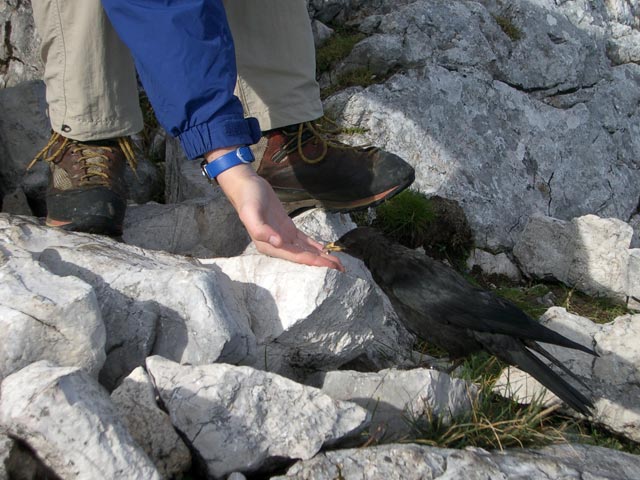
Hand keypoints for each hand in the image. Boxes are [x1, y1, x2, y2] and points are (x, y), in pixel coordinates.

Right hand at [213, 160, 343, 271]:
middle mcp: (276, 245)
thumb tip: (278, 242)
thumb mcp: (250, 213)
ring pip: (305, 250)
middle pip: (303, 256)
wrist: (246, 186)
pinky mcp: (287, 228)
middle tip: (341, 269)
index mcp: (268, 245)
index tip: (329, 267)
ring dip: (320, 256)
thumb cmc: (248, 199)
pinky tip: (325, 251)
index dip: (313, 262)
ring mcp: (282, 237)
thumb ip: (260, 230)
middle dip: (321, 263)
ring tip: (337, 263)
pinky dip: (314, 245)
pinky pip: (303, 240)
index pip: (296, 256)